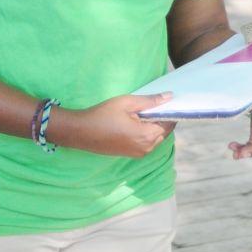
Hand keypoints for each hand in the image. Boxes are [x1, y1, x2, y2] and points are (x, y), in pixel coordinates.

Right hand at [57, 93, 176, 157]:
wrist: (81, 132)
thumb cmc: (103, 115)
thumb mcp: (127, 102)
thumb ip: (150, 101)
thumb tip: (170, 97)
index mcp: (147, 135)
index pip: (169, 123)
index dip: (170, 111)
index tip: (168, 101)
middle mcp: (146, 148)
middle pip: (164, 132)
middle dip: (162, 119)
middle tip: (154, 104)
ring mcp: (139, 154)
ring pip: (156, 139)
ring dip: (154, 126)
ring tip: (144, 112)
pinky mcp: (132, 154)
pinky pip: (147, 143)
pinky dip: (147, 133)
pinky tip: (137, 122)